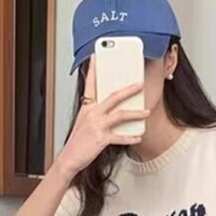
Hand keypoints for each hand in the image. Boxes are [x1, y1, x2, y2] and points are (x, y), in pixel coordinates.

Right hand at [58, 56, 149, 177]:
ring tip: (146, 112)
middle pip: (113, 96)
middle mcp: (92, 114)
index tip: (96, 57)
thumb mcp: (84, 122)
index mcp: (87, 107)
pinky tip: (139, 136)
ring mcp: (97, 126)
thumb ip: (96, 112)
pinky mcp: (101, 139)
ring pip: (120, 115)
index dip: (93, 70)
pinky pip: (119, 137)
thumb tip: (112, 107)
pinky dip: (130, 137)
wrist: (69, 158)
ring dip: (135, 113)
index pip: (90, 84)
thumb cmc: (78, 142)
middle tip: (140, 84)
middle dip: (128, 89)